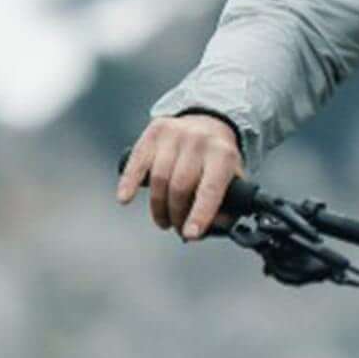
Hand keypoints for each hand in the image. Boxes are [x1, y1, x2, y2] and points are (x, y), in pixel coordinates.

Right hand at [115, 112, 243, 237]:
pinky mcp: (154, 132)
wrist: (207, 123)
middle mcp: (199, 140)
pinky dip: (128, 183)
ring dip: (158, 207)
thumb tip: (213, 227)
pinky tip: (125, 198)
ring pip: (159, 178)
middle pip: (180, 186)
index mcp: (223, 155)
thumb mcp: (233, 180)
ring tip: (163, 220)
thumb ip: (229, 207)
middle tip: (178, 228)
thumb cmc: (218, 160)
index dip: (199, 214)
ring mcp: (175, 134)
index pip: (210, 189)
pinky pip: (137, 162)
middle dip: (177, 215)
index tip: (190, 234)